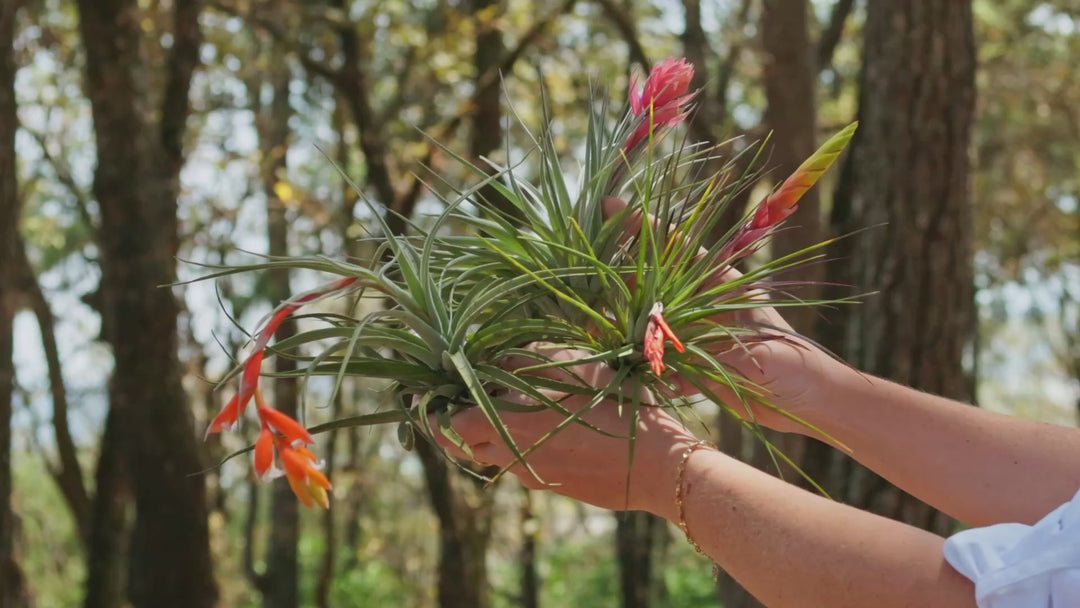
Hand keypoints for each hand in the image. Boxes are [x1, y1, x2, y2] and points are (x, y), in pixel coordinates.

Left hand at [433, 345, 698, 518]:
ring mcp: (535, 474)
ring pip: (495, 454)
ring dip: (489, 434)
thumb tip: (496, 357)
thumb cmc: (617, 406)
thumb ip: (528, 358)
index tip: (422, 398)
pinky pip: (525, 463)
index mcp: (509, 425)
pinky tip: (546, 425)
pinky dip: (521, 444)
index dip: (430, 413)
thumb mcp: (574, 365)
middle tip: (455, 403)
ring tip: (503, 408)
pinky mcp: (557, 485)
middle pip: (464, 445)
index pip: (448, 428)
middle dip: (454, 425)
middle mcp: (514, 455)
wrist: (658, 466)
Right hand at [601, 197, 844, 436]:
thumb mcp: (752, 349)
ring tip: (589, 319)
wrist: (816, 403)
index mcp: (722, 283)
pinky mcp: (696, 366)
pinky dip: (639, 361)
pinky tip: (616, 363)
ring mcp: (698, 334)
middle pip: (653, 280)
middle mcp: (705, 304)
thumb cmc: (795, 365)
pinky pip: (658, 359)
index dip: (641, 225)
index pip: (674, 246)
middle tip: (583, 264)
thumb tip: (659, 346)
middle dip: (618, 273)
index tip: (608, 207)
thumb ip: (705, 344)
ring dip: (622, 320)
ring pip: (650, 320)